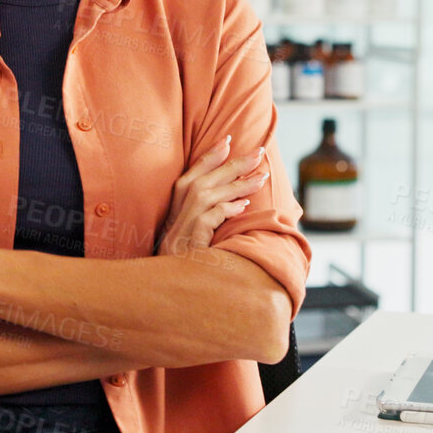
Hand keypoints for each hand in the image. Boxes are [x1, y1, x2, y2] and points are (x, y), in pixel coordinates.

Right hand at [158, 134, 267, 257]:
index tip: (228, 141)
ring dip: (237, 184)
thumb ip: (208, 219)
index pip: (190, 176)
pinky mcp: (188, 241)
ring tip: (261, 176)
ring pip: (208, 194)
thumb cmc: (188, 267)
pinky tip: (243, 206)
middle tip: (259, 152)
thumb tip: (240, 202)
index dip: (208, 157)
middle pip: (203, 180)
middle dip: (232, 164)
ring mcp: (180, 229)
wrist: (170, 292)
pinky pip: (208, 217)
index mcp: (174, 212)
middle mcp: (174, 217)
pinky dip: (226, 209)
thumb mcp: (195, 239)